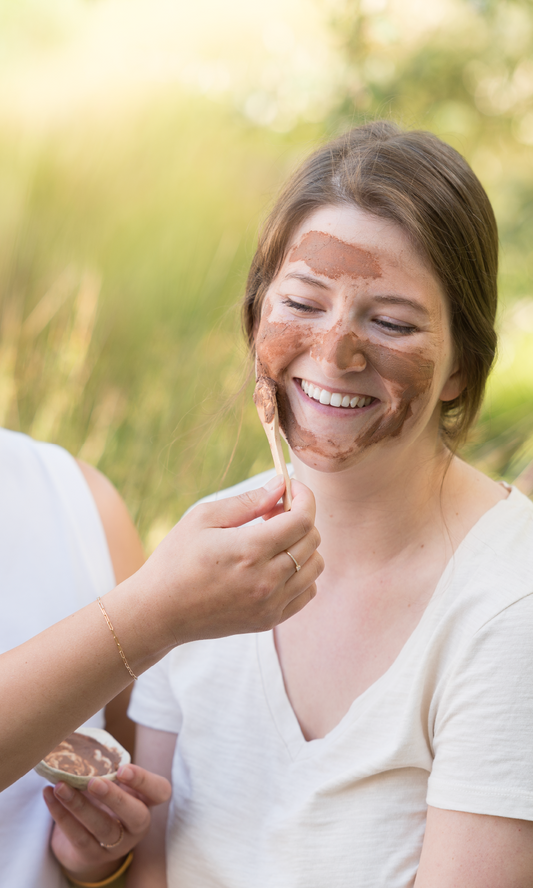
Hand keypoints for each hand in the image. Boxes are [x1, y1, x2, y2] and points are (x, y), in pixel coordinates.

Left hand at [43, 765, 170, 882]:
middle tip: (93, 782)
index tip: (122, 769)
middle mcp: (137, 826)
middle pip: (136, 815)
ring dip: (79, 806)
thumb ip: (108, 769)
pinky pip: (77, 837)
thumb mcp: (112, 783)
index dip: (144, 780)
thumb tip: (82, 743)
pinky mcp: (93, 856)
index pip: (160, 791)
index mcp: (146, 801)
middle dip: (115, 798)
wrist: (85, 839)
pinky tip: (49, 796)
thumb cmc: (102, 800)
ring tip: (60, 787)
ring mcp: (117, 845)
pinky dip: (61, 816)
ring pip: (102, 828)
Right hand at [126, 475, 323, 648]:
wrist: (158, 612)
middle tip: (273, 512)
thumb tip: (280, 486)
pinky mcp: (269, 621)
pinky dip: (301, 574)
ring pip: (315, 566)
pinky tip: (276, 565)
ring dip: (303, 546)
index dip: (304, 497)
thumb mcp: (203, 519)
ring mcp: (270, 604)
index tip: (291, 488)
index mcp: (250, 550)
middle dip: (300, 517)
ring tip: (274, 540)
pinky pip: (307, 592)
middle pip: (311, 540)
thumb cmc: (175, 559)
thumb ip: (248, 501)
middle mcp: (266, 580)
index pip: (302, 519)